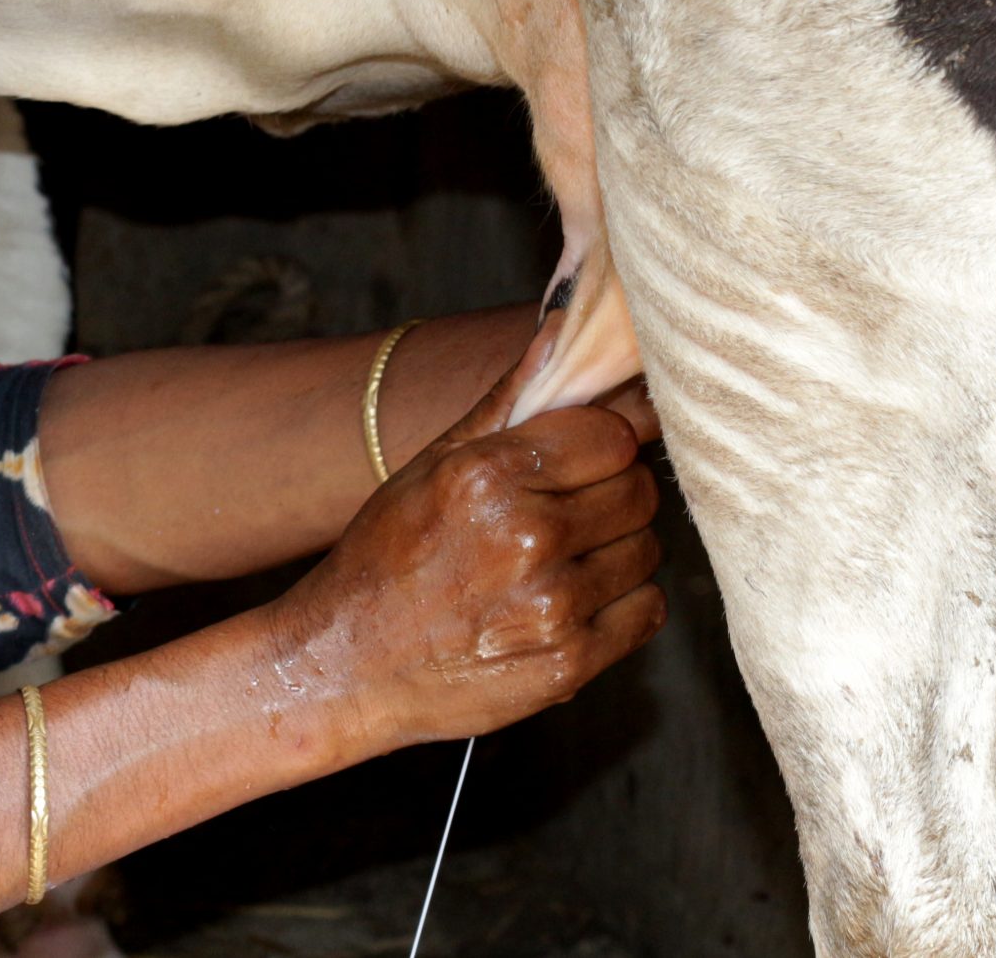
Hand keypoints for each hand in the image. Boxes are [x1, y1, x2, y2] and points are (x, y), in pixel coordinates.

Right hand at [268, 316, 665, 752]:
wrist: (347, 663)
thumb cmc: (387, 556)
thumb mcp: (431, 467)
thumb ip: (506, 403)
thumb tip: (563, 331)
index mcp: (487, 476)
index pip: (614, 436)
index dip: (598, 446)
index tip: (574, 461)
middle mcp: (525, 538)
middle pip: (638, 491)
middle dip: (608, 497)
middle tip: (559, 516)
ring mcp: (552, 606)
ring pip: (647, 551)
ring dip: (613, 553)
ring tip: (553, 564)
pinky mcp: (571, 663)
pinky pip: (648, 611)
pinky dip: (619, 606)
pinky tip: (565, 605)